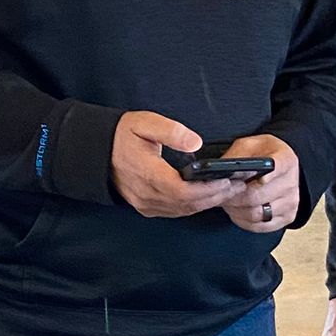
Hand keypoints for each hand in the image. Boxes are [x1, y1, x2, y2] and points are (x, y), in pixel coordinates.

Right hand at [110, 111, 251, 219]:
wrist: (96, 151)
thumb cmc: (122, 135)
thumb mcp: (145, 123)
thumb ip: (171, 132)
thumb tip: (195, 143)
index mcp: (147, 173)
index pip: (182, 190)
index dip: (207, 189)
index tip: (227, 181)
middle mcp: (146, 194)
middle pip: (187, 204)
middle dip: (215, 196)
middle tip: (239, 186)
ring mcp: (145, 203)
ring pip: (183, 210)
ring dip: (207, 203)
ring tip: (229, 191)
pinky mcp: (146, 207)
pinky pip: (175, 212)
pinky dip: (194, 207)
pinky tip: (208, 198)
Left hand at [215, 135, 300, 234]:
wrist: (277, 168)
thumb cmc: (262, 155)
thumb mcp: (248, 145)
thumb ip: (237, 156)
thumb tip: (222, 171)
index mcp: (286, 159)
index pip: (279, 167)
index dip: (268, 175)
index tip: (259, 178)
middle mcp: (291, 182)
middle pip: (257, 196)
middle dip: (234, 196)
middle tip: (221, 194)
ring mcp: (291, 202)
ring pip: (256, 214)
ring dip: (236, 209)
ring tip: (228, 201)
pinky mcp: (287, 218)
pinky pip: (259, 226)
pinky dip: (243, 220)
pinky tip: (237, 210)